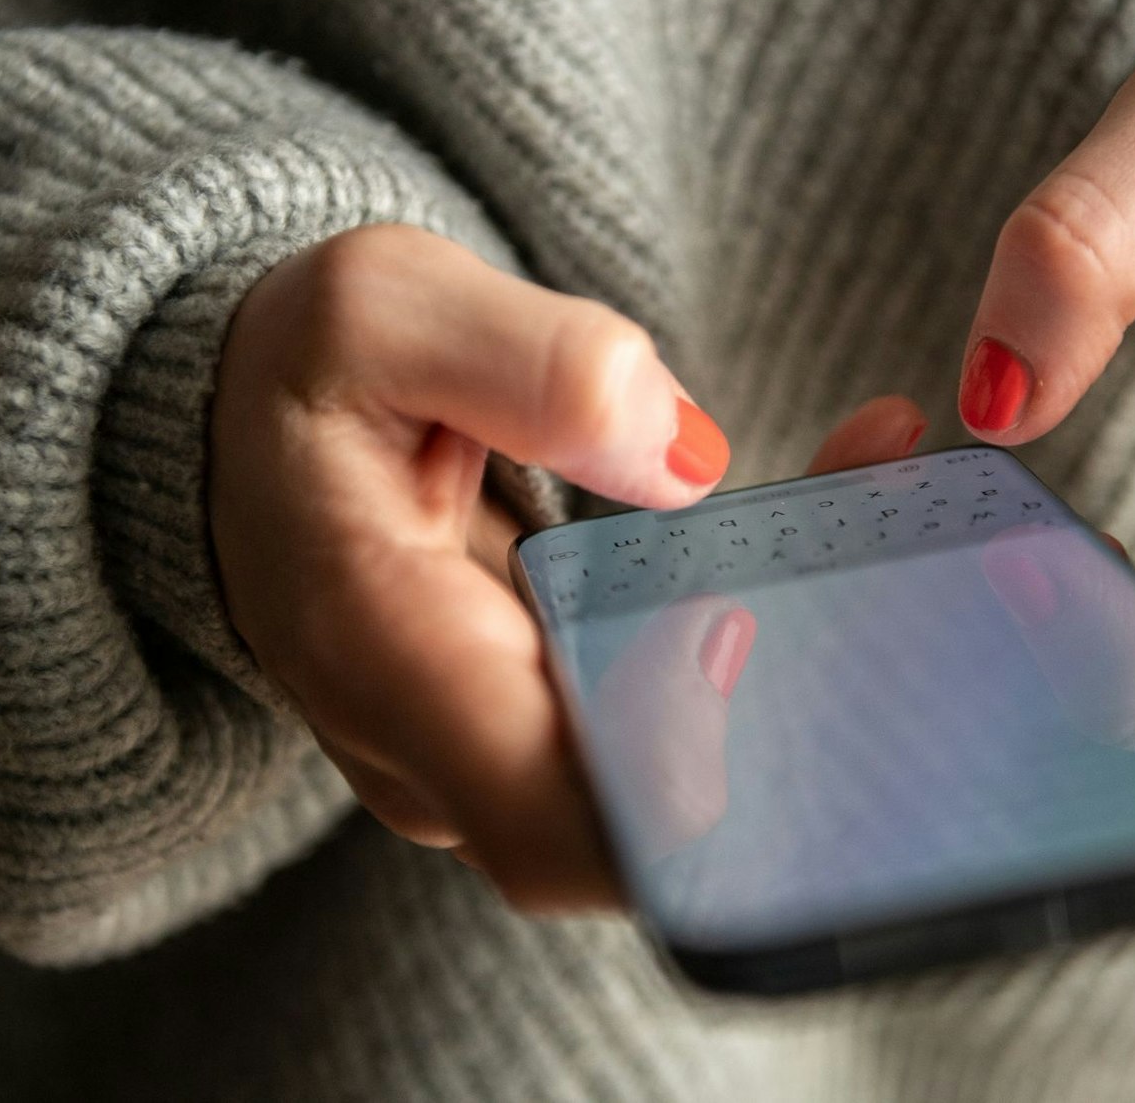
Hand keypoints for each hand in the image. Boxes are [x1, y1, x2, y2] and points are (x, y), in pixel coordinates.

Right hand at [210, 223, 926, 909]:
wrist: (256, 438)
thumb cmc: (310, 374)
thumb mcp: (379, 307)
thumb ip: (527, 364)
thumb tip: (683, 461)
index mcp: (383, 661)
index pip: (554, 827)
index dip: (677, 783)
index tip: (747, 629)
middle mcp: (445, 757)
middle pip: (650, 825)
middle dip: (789, 703)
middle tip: (879, 522)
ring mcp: (503, 763)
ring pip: (684, 778)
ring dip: (802, 653)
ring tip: (876, 474)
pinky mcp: (554, 733)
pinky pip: (682, 718)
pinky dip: (774, 626)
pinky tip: (842, 493)